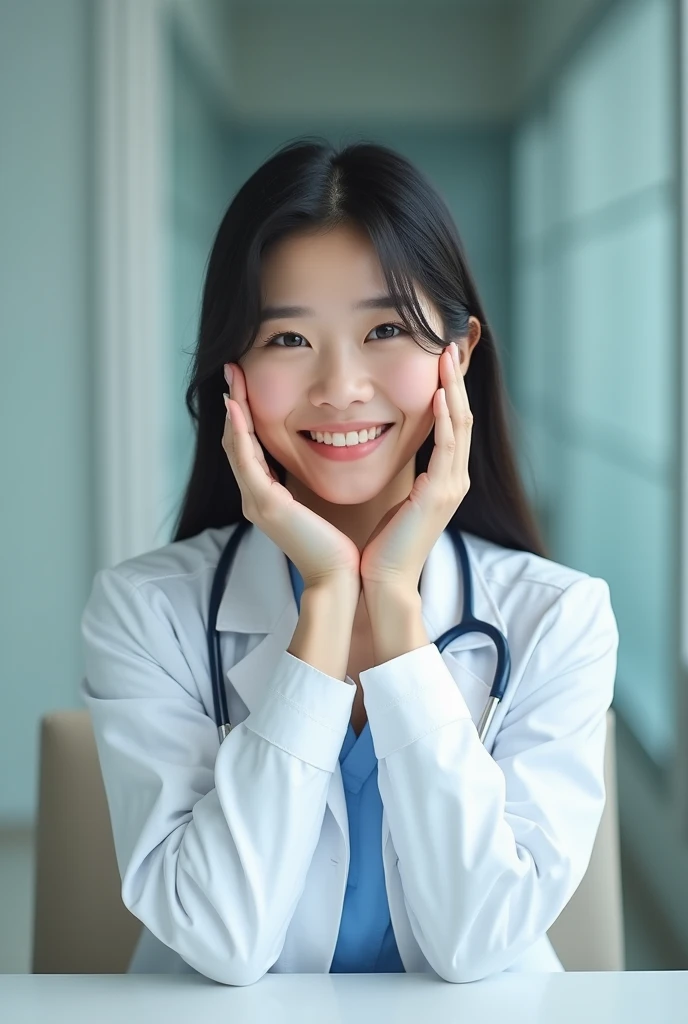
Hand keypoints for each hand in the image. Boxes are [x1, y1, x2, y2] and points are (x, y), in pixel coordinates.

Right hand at [222, 362, 361, 592]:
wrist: (338, 579)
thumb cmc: (335, 547)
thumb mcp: (317, 506)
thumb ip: (308, 485)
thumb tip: (322, 458)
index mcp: (266, 497)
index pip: (249, 447)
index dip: (244, 414)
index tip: (245, 383)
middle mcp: (254, 498)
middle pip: (235, 442)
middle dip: (233, 404)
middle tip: (232, 369)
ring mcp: (255, 502)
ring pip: (235, 447)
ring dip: (232, 410)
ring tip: (231, 378)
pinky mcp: (266, 505)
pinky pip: (246, 462)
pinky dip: (240, 433)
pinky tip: (237, 408)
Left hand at [359, 341, 471, 591]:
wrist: (385, 580)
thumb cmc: (384, 545)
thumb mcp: (398, 501)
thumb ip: (406, 476)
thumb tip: (389, 451)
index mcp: (446, 480)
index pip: (453, 425)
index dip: (450, 391)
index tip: (440, 361)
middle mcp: (456, 480)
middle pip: (462, 418)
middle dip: (456, 381)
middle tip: (449, 346)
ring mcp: (452, 487)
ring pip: (459, 426)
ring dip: (453, 389)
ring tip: (446, 357)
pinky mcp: (440, 494)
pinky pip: (447, 447)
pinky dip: (445, 419)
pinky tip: (440, 394)